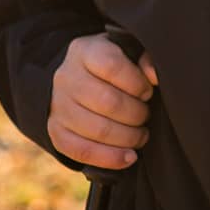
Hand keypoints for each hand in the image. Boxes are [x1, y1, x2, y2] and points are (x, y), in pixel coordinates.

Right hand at [47, 33, 158, 169]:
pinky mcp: (54, 130)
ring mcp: (57, 105)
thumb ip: (146, 58)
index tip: (148, 91)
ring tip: (141, 135)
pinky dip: (109, 158)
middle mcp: (66, 77)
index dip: (137, 83)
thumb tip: (155, 75)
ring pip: (97, 129)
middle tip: (146, 116)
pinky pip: (80, 150)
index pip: (112, 66)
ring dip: (128, 138)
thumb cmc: (116, 65)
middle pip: (108, 102)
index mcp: (86, 51)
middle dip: (137, 114)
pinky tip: (129, 157)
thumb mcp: (129, 52)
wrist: (80, 78)